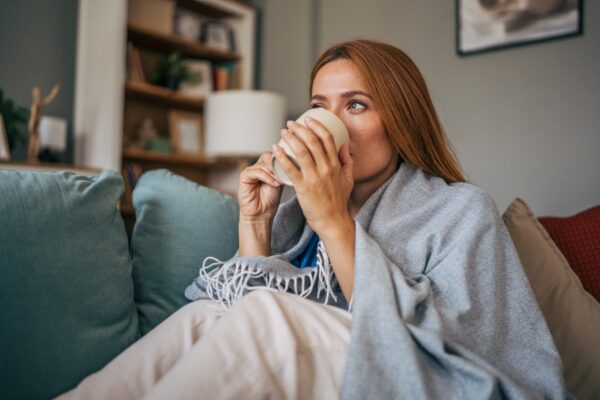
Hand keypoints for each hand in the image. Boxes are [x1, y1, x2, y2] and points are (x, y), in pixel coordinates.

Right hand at [238, 151, 283, 222]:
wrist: (261, 214)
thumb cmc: (270, 200)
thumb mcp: (280, 182)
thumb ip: (282, 171)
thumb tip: (290, 161)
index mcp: (266, 167)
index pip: (274, 155)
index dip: (283, 159)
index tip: (293, 165)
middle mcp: (258, 167)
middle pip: (268, 156)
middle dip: (278, 163)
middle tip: (285, 172)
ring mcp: (250, 170)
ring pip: (263, 164)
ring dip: (274, 172)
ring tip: (280, 181)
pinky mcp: (244, 176)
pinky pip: (256, 172)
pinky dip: (267, 177)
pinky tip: (274, 184)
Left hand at [273, 116, 353, 237]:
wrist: (333, 222)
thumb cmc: (339, 202)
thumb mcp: (348, 180)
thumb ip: (347, 162)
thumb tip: (345, 145)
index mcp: (336, 165)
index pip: (327, 139)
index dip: (316, 126)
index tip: (307, 119)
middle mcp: (326, 169)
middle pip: (312, 142)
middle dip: (300, 129)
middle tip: (290, 123)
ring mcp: (314, 178)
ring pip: (301, 152)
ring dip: (290, 139)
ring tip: (283, 132)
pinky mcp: (303, 188)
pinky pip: (291, 169)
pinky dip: (282, 157)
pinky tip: (276, 149)